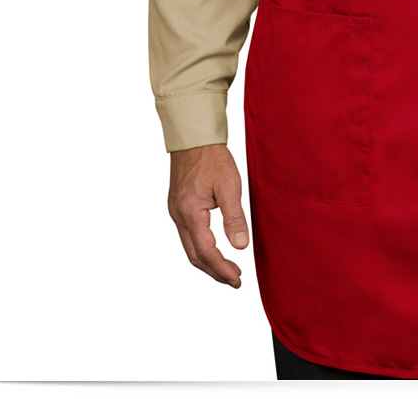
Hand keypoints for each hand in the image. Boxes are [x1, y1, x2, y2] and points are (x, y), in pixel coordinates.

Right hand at [168, 143, 249, 287]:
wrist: (193, 138)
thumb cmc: (212, 158)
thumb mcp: (229, 186)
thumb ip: (234, 217)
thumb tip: (241, 246)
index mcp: (190, 214)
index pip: (206, 252)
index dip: (222, 269)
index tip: (237, 279)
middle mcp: (178, 216)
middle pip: (194, 256)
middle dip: (214, 271)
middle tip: (234, 280)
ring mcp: (176, 212)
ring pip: (189, 247)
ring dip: (207, 262)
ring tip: (227, 269)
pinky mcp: (178, 207)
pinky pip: (187, 236)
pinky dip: (201, 248)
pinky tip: (214, 248)